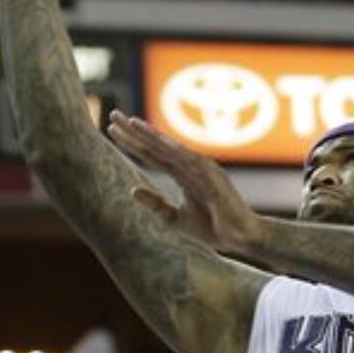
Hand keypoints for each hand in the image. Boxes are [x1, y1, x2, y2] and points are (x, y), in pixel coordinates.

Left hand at [106, 111, 259, 255]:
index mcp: (182, 174)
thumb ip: (155, 204)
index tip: (112, 130)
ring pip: (171, 149)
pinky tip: (158, 141)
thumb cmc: (212, 227)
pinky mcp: (213, 176)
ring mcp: (202, 169)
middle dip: (135, 132)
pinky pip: (191, 160)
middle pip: (157, 146)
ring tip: (131, 123)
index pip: (152, 155)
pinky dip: (175, 150)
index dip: (132, 142)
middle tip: (113, 115)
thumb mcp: (175, 218)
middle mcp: (190, 166)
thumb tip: (131, 188)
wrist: (241, 236)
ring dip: (152, 136)